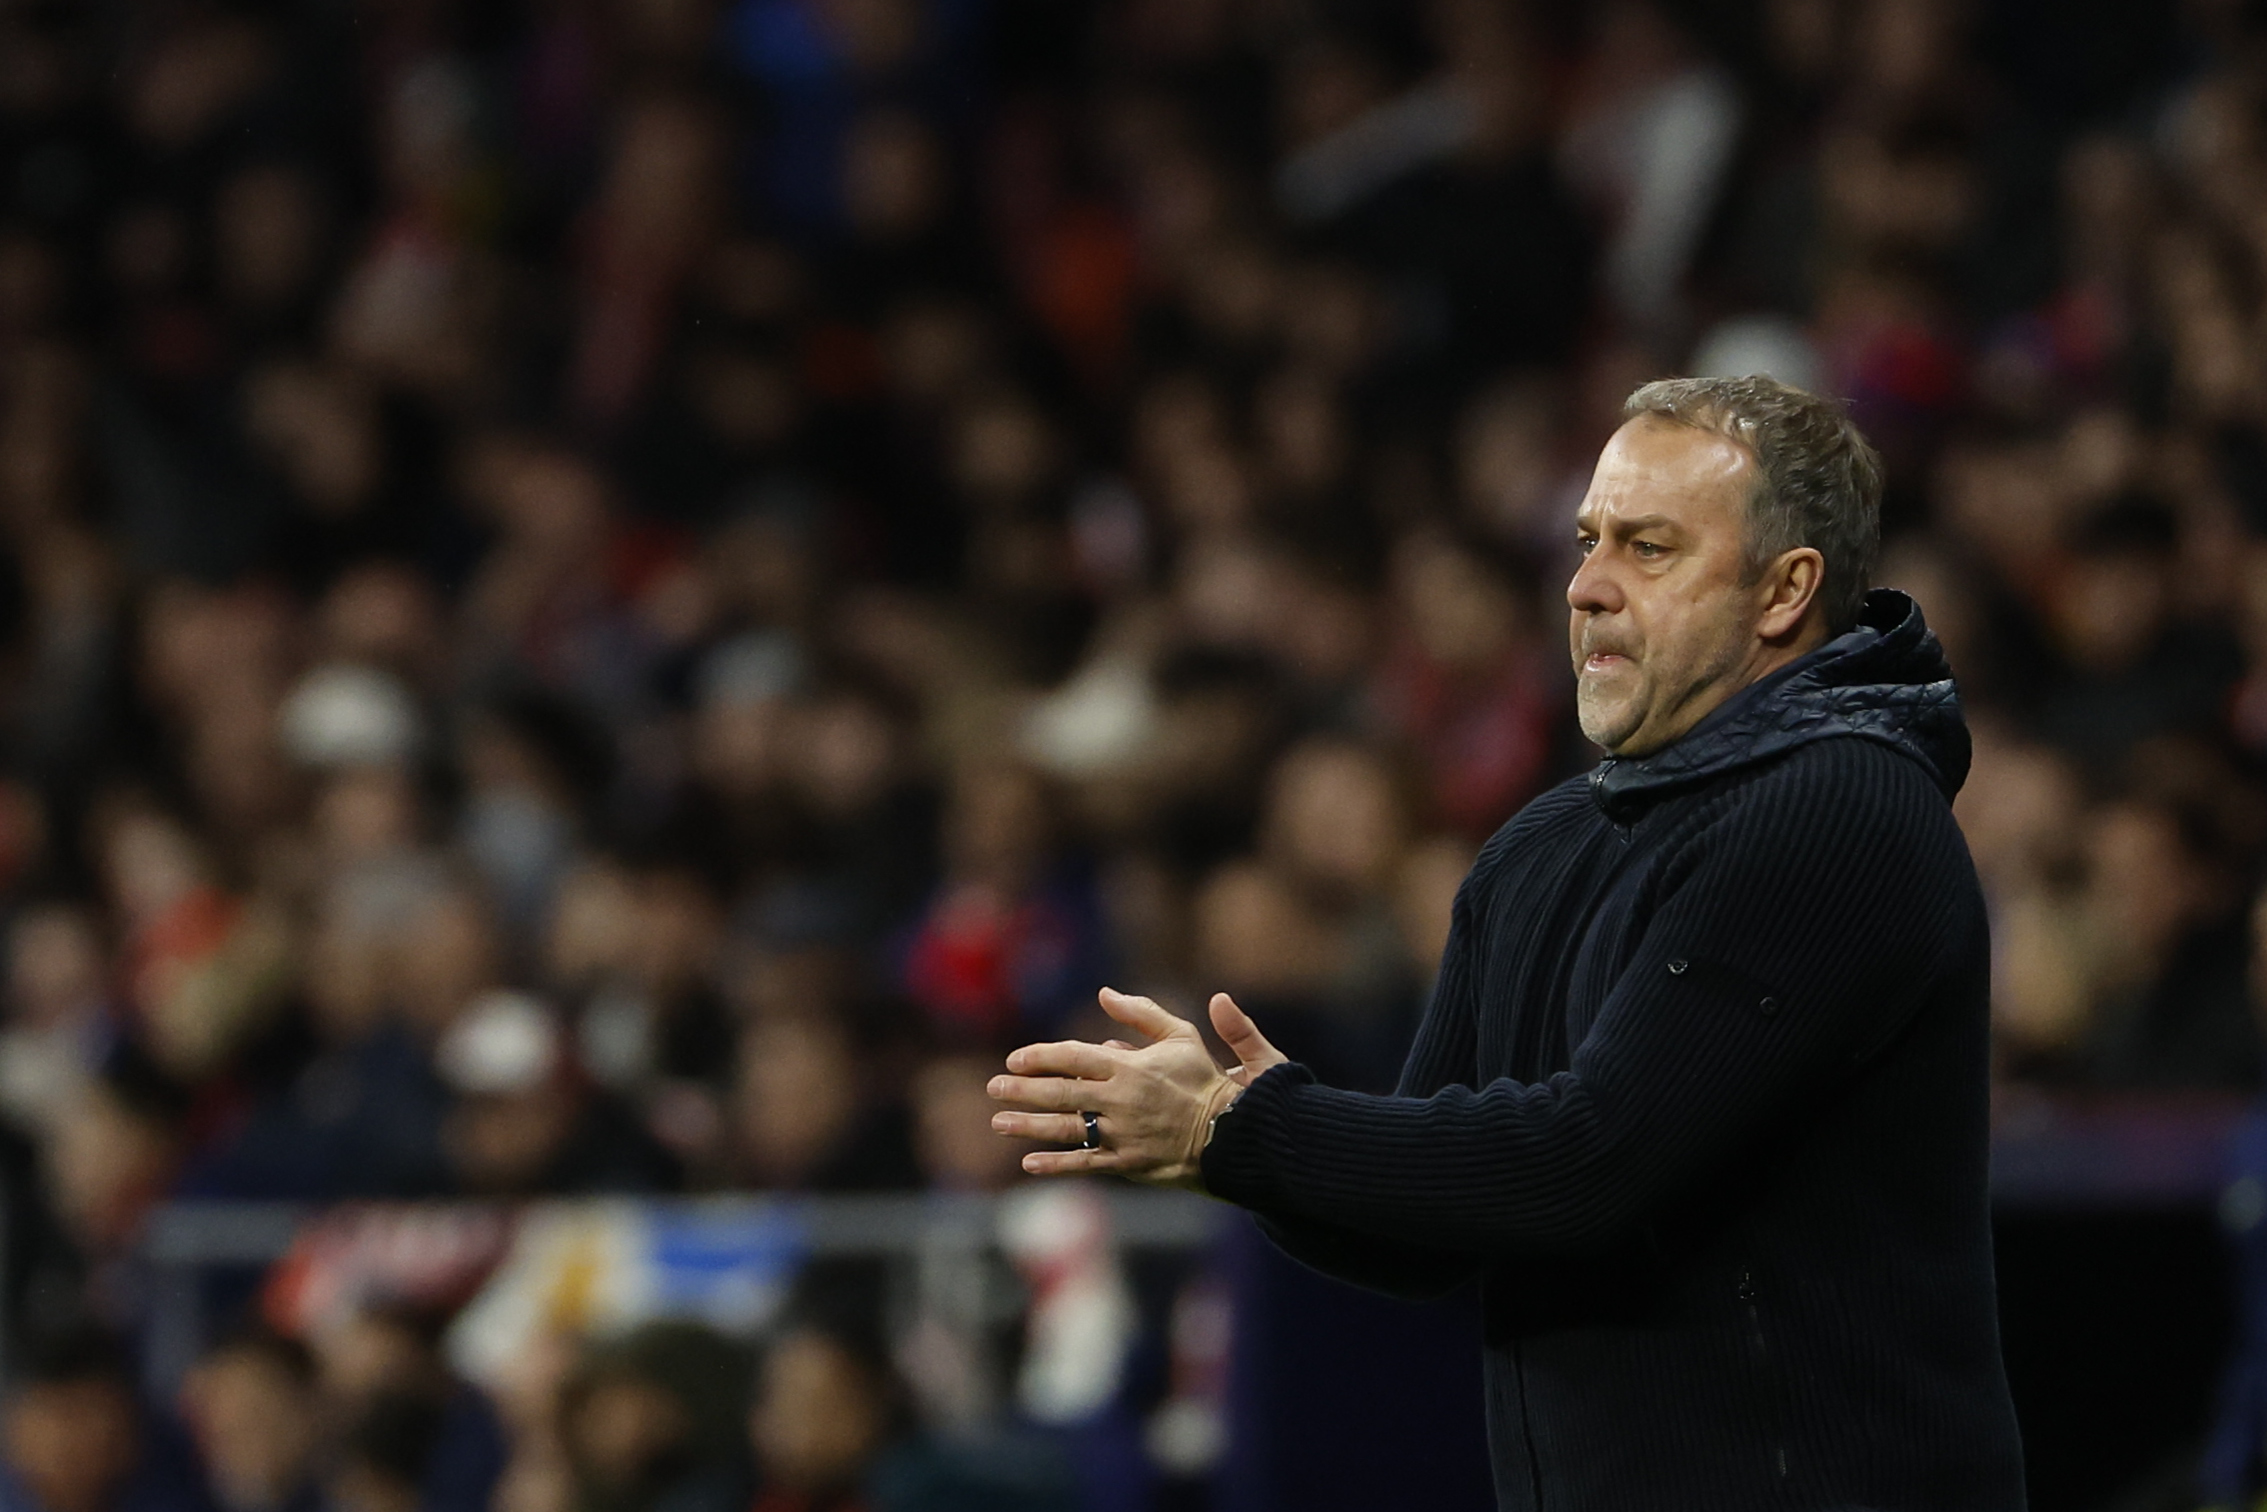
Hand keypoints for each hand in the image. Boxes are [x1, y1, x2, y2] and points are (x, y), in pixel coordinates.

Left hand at [989, 988, 1286, 1190]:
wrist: (1230, 1131)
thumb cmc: (1203, 1078)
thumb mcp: (1180, 1035)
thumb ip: (1141, 1013)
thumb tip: (1104, 995)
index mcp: (1129, 1067)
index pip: (1074, 1057)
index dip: (1041, 1057)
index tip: (1016, 1059)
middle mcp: (1119, 1100)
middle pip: (1061, 1092)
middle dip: (1023, 1090)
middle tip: (993, 1087)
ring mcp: (1121, 1134)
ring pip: (1066, 1129)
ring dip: (1028, 1125)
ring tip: (998, 1122)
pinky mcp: (1128, 1162)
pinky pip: (1086, 1164)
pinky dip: (1056, 1165)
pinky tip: (1028, 1164)